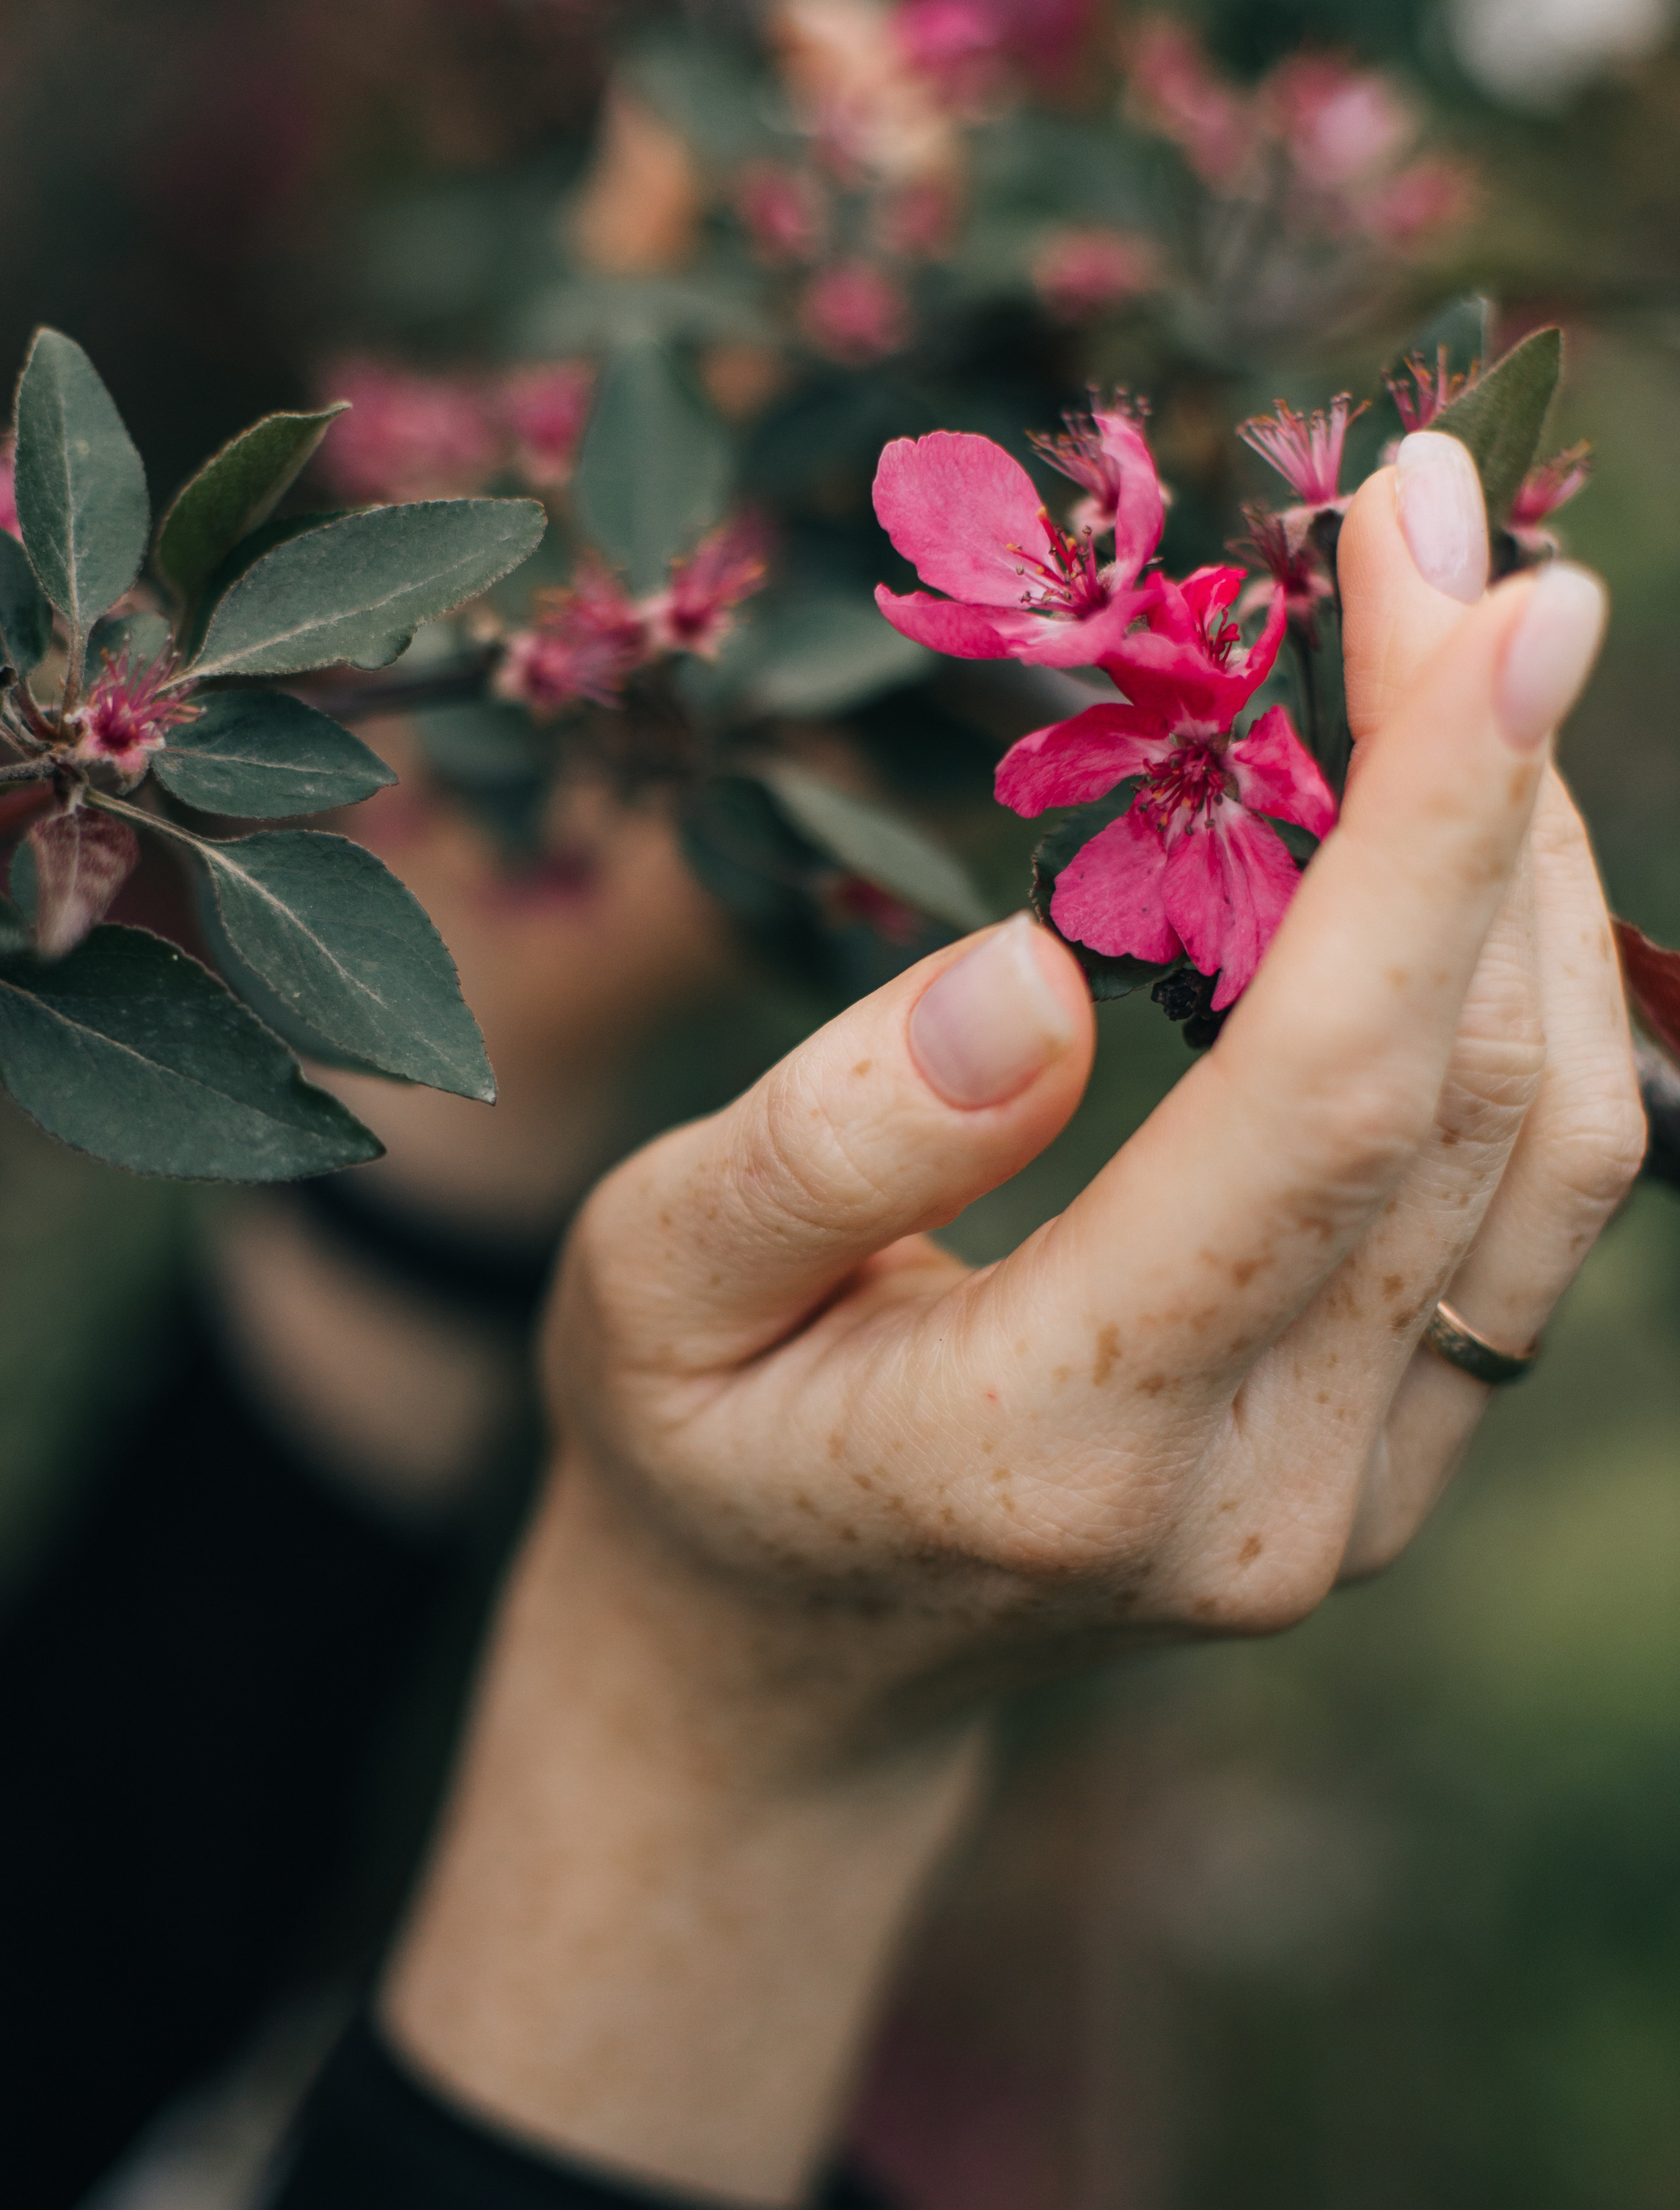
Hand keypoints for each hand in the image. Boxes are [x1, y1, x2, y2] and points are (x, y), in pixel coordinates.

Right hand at [383, 443, 1641, 2209]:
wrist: (780, 1672)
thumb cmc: (689, 1442)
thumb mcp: (651, 1280)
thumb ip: (820, 1148)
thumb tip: (1033, 974)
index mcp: (1064, 1439)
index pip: (1325, 1103)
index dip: (1426, 826)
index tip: (1479, 576)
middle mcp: (1271, 1495)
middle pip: (1479, 1100)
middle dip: (1491, 788)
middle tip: (1434, 537)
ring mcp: (1359, 1500)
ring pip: (1558, 1154)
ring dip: (1539, 881)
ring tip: (1456, 666)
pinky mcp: (1396, 1469)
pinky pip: (1535, 1213)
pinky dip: (1534, 1002)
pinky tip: (1460, 861)